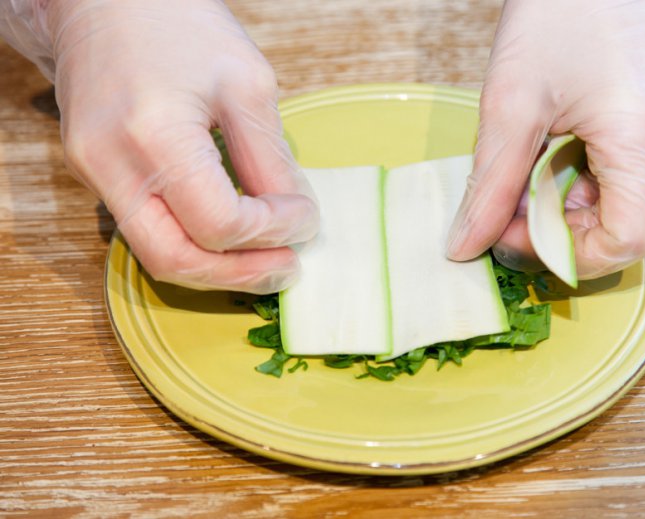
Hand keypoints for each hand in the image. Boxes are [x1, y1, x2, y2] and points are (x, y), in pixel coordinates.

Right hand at [8, 0, 318, 293]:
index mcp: (155, 137)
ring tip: (265, 261)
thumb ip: (271, 158)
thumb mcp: (247, 84)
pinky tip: (229, 239)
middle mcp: (113, 166)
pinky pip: (145, 231)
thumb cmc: (178, 22)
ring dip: (217, 270)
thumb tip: (296, 214)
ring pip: (157, 257)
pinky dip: (192, 244)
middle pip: (178, 260)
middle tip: (288, 267)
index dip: (274, 230)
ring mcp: (95, 174)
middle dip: (242, 274)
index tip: (306, 217)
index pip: (222, 223)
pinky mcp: (95, 174)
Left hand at [447, 0, 644, 278]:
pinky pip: (635, 167)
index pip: (630, 239)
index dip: (572, 255)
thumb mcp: (509, 104)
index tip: (518, 237)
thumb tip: (466, 246)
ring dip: (572, 198)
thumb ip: (488, 186)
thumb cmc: (555, 11)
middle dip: (561, 225)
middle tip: (511, 202)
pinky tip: (559, 144)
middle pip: (624, 220)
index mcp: (644, 132)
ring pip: (627, 196)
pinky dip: (591, 172)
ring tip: (532, 162)